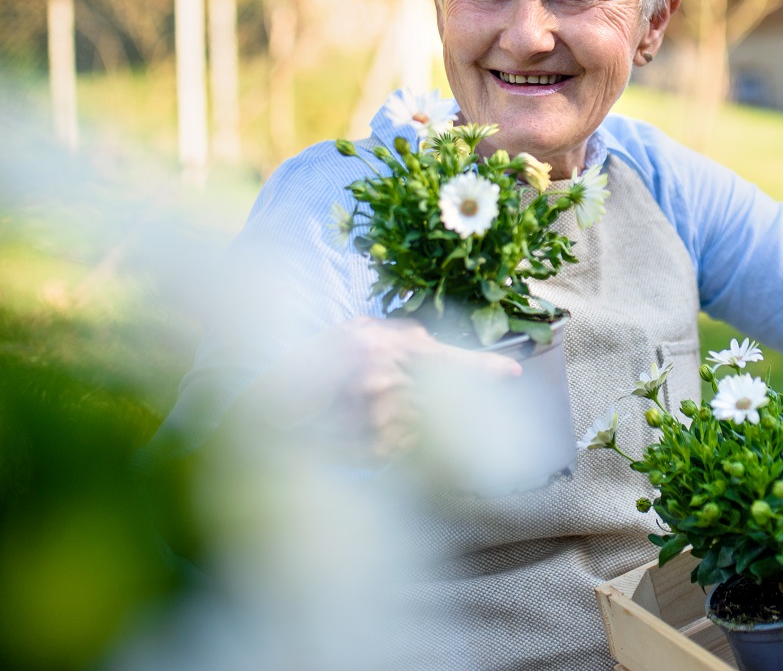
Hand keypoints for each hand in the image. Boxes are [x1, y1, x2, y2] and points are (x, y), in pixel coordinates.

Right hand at [244, 316, 522, 457]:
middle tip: (454, 399)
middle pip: (448, 394)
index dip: (485, 367)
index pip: (451, 359)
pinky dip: (402, 437)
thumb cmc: (313, 362)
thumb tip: (435, 345)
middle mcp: (389, 384)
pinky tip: (376, 428)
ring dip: (422, 417)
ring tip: (385, 410)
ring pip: (430, 422)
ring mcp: (382, 421)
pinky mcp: (375, 451)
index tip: (512, 371)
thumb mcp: (356, 331)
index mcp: (387, 349)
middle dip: (456, 396)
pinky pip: (408, 446)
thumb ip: (401, 335)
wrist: (269, 406)